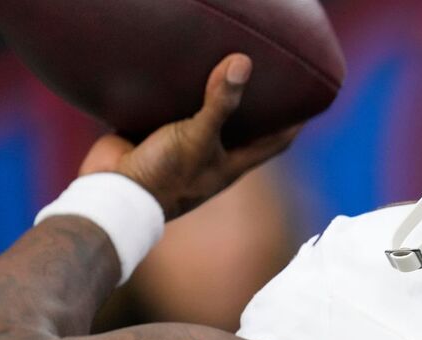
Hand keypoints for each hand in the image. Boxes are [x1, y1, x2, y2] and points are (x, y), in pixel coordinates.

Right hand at [78, 54, 301, 220]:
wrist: (113, 193)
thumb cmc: (164, 175)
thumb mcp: (198, 137)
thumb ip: (220, 103)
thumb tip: (243, 63)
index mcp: (231, 163)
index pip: (275, 142)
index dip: (292, 124)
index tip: (308, 101)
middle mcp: (211, 155)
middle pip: (242, 126)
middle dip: (254, 103)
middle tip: (267, 71)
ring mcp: (183, 145)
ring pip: (205, 117)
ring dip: (213, 96)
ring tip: (225, 62)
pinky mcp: (154, 135)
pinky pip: (170, 111)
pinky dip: (176, 94)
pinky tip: (180, 72)